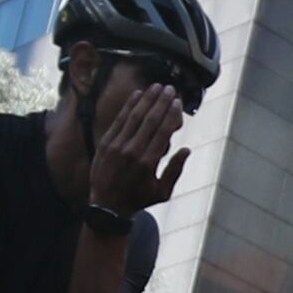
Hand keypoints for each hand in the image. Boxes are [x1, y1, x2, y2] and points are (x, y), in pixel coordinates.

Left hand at [79, 73, 190, 211]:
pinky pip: (119, 120)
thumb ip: (175, 171)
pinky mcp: (106, 143)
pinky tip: (137, 95)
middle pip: (150, 120)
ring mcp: (117, 146)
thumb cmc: (138, 199)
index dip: (171, 114)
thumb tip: (186, 150)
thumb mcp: (162, 193)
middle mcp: (132, 152)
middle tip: (170, 88)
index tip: (177, 102)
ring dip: (146, 99)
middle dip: (161, 102)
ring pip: (134, 117)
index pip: (162, 132)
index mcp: (148, 164)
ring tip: (156, 86)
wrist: (106, 206)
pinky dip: (128, 106)